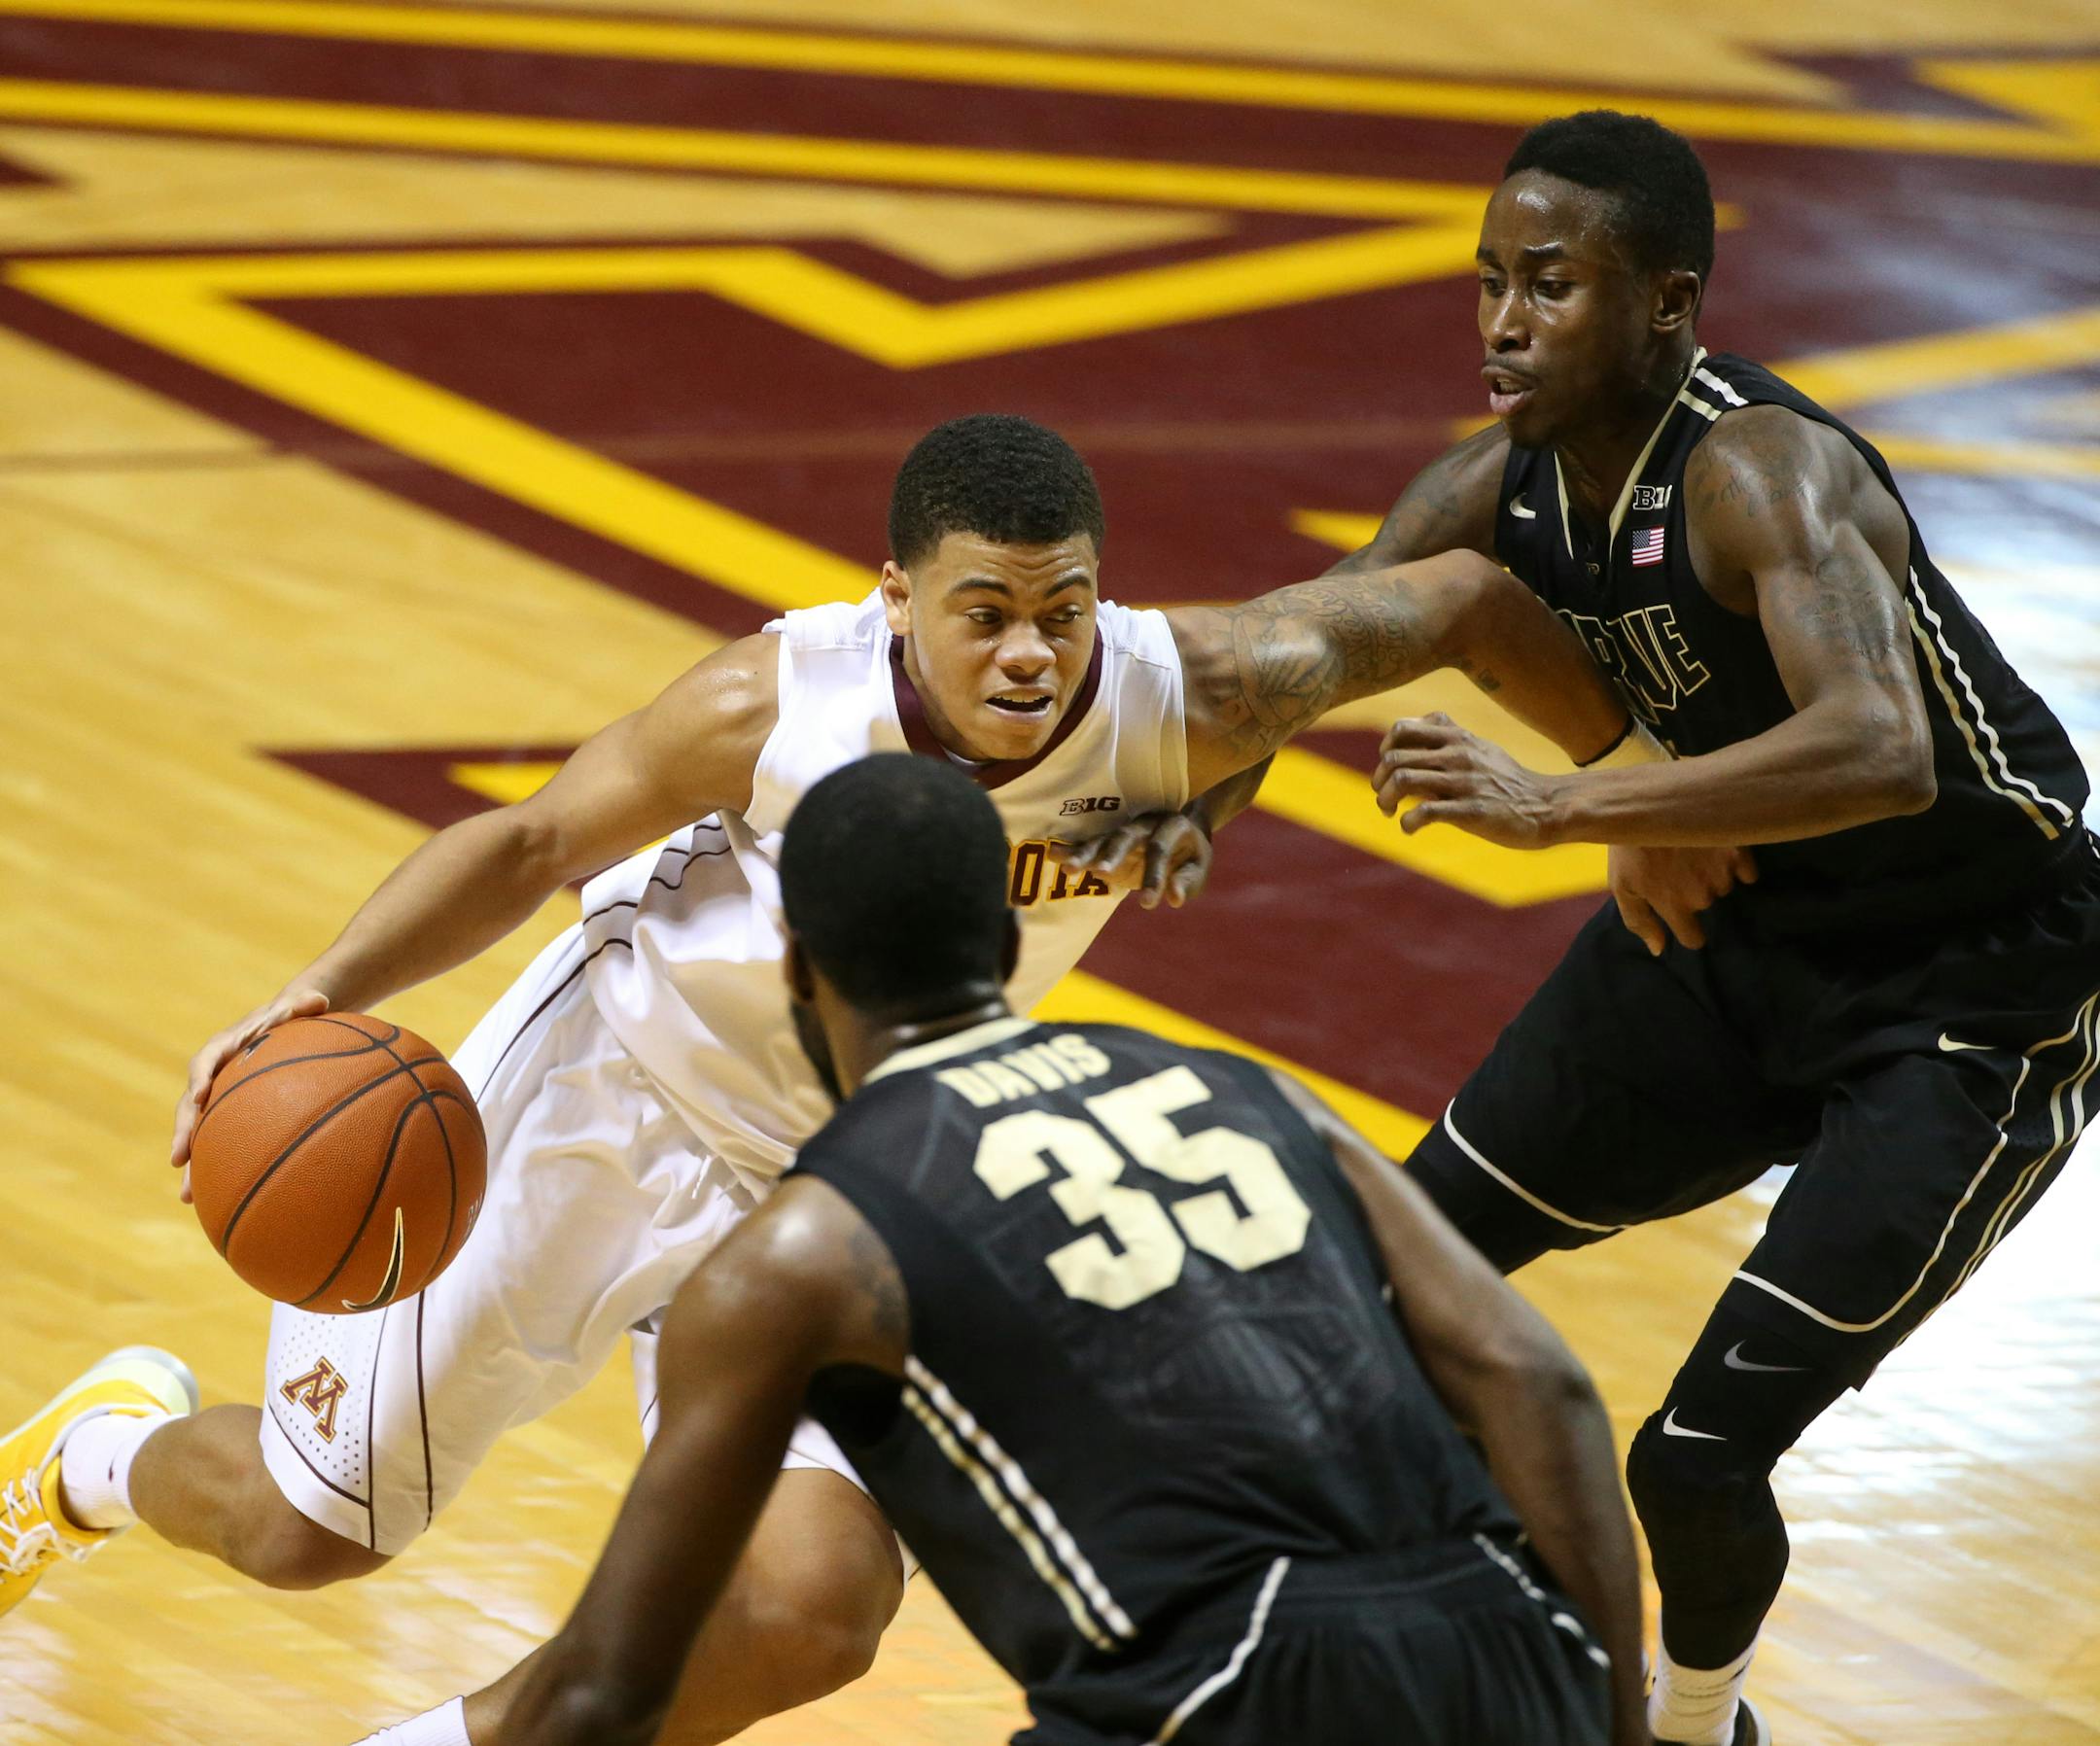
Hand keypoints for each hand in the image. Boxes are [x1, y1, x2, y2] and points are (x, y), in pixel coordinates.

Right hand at [171, 986, 331, 1198]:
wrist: (287, 1025)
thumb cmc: (294, 1016)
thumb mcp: (301, 1005)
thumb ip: (305, 1003)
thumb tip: (321, 998)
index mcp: (226, 1046)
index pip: (206, 1060)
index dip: (200, 1078)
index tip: (199, 1096)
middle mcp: (215, 1075)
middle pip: (192, 1106)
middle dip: (184, 1132)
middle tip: (179, 1158)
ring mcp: (219, 1098)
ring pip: (199, 1132)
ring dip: (193, 1163)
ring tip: (187, 1197)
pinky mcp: (230, 1115)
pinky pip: (220, 1142)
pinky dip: (217, 1168)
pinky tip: (219, 1201)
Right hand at [1057, 811, 1213, 909]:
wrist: (1180, 832)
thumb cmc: (1190, 856)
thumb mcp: (1197, 870)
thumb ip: (1185, 882)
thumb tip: (1174, 898)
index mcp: (1172, 826)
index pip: (1160, 849)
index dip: (1154, 875)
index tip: (1149, 904)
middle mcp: (1145, 822)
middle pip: (1125, 837)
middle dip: (1111, 855)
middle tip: (1100, 872)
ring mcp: (1124, 829)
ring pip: (1102, 839)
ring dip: (1084, 853)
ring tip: (1067, 869)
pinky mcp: (1109, 840)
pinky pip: (1088, 844)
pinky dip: (1071, 849)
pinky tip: (1051, 853)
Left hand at [1373, 714, 1565, 848]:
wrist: (1544, 807)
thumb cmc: (1507, 781)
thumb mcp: (1479, 749)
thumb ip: (1446, 741)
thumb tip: (1409, 747)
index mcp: (1458, 737)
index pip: (1402, 729)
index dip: (1385, 749)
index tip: (1388, 768)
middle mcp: (1458, 755)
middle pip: (1394, 756)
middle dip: (1379, 780)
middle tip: (1385, 798)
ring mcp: (1464, 781)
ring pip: (1403, 780)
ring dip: (1385, 800)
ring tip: (1390, 813)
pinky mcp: (1470, 810)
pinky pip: (1424, 811)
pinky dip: (1407, 822)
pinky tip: (1410, 829)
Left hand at [1609, 843, 1757, 954]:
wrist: (1647, 799)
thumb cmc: (1629, 844)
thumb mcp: (1622, 885)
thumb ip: (1639, 921)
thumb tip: (1658, 950)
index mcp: (1673, 904)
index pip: (1693, 939)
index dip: (1687, 929)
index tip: (1682, 915)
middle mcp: (1702, 894)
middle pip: (1707, 905)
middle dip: (1694, 890)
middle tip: (1676, 864)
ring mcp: (1722, 871)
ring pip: (1724, 885)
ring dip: (1712, 874)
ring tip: (1691, 850)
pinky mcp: (1738, 849)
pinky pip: (1746, 869)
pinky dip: (1735, 861)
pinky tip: (1715, 845)